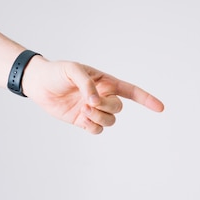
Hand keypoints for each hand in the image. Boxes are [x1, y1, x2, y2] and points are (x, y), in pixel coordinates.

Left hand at [22, 57, 163, 133]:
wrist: (38, 83)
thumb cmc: (57, 72)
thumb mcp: (73, 70)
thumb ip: (87, 84)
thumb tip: (95, 101)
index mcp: (106, 82)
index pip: (131, 91)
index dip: (147, 99)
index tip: (160, 108)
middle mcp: (103, 96)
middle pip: (119, 108)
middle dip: (106, 107)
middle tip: (88, 102)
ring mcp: (94, 110)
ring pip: (110, 120)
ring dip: (98, 117)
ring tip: (83, 109)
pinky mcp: (83, 121)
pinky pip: (97, 129)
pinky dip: (92, 126)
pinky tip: (82, 119)